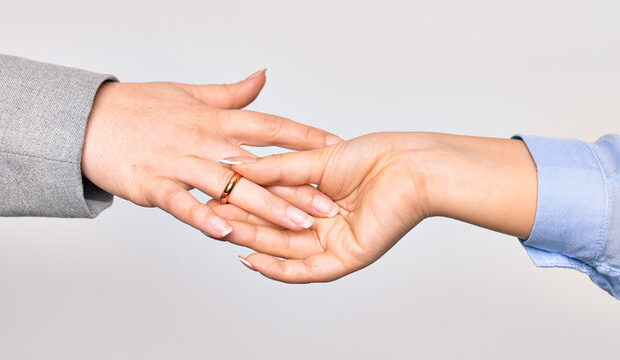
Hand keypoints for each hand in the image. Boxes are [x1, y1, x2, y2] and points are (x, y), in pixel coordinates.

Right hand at [81, 70, 342, 237]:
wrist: (86, 120)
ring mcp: (179, 163)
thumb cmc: (140, 108)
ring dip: (264, 207)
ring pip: (228, 187)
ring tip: (295, 226)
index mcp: (215, 119)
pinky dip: (203, 217)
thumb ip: (231, 94)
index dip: (304, 134)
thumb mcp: (190, 94)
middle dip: (296, 186)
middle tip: (328, 205)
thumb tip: (263, 77)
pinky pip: (182, 204)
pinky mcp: (153, 185)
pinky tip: (226, 234)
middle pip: (258, 164)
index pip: (269, 125)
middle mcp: (203, 141)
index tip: (336, 144)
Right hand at [212, 132, 537, 282]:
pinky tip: (251, 260)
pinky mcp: (347, 257)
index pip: (272, 206)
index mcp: (318, 201)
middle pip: (275, 230)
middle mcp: (324, 225)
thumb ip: (276, 169)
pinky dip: (278, 268)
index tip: (212, 195)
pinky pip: (307, 270)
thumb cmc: (373, 156)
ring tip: (222, 235)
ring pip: (286, 250)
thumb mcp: (313, 160)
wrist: (409, 167)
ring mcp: (335, 243)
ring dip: (253, 244)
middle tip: (209, 220)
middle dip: (241, 225)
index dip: (243, 202)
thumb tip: (236, 167)